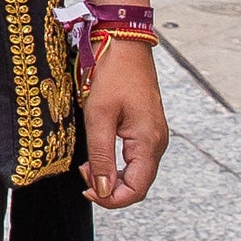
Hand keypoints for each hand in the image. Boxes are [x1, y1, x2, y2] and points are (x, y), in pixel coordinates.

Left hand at [78, 41, 166, 207]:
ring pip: (136, 172)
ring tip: (87, 163)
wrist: (124, 41)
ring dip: (112, 176)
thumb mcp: (99, 116)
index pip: (136, 190)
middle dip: (110, 188)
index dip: (111, 199)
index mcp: (149, 143)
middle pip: (138, 184)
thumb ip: (101, 157)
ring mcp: (154, 135)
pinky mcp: (147, 127)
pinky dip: (117, 163)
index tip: (85, 190)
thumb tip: (103, 191)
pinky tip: (98, 152)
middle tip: (82, 174)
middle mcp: (157, 142)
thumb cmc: (111, 74)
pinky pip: (136, 157)